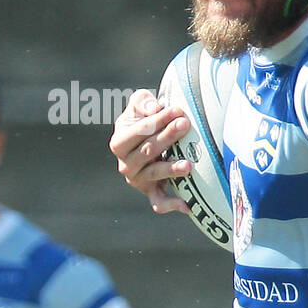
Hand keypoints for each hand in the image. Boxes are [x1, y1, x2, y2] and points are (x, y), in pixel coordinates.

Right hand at [109, 88, 194, 213]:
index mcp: (119, 142)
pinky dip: (172, 205)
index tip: (176, 111)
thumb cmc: (144, 120)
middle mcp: (126, 164)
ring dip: (171, 169)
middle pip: (147, 151)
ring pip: (154, 174)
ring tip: (188, 164)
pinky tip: (187, 205)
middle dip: (167, 137)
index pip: (139, 132)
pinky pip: (159, 202)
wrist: (148, 140)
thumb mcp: (139, 105)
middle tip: (184, 125)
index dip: (157, 121)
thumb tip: (154, 108)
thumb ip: (143, 102)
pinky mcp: (152, 193)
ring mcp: (139, 180)